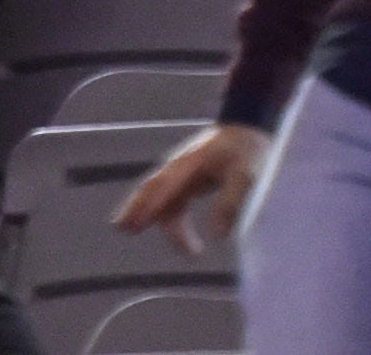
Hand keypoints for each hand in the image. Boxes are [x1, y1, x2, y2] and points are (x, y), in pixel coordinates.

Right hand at [116, 125, 263, 252]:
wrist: (248, 130)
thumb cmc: (247, 150)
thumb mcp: (245, 176)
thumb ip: (230, 204)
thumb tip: (217, 237)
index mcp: (190, 163)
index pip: (164, 186)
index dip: (148, 206)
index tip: (134, 223)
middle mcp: (180, 168)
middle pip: (152, 189)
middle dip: (137, 208)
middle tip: (122, 228)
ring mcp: (182, 174)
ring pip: (159, 198)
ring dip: (151, 216)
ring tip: (159, 240)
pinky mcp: (188, 181)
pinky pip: (170, 202)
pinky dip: (165, 216)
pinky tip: (167, 232)